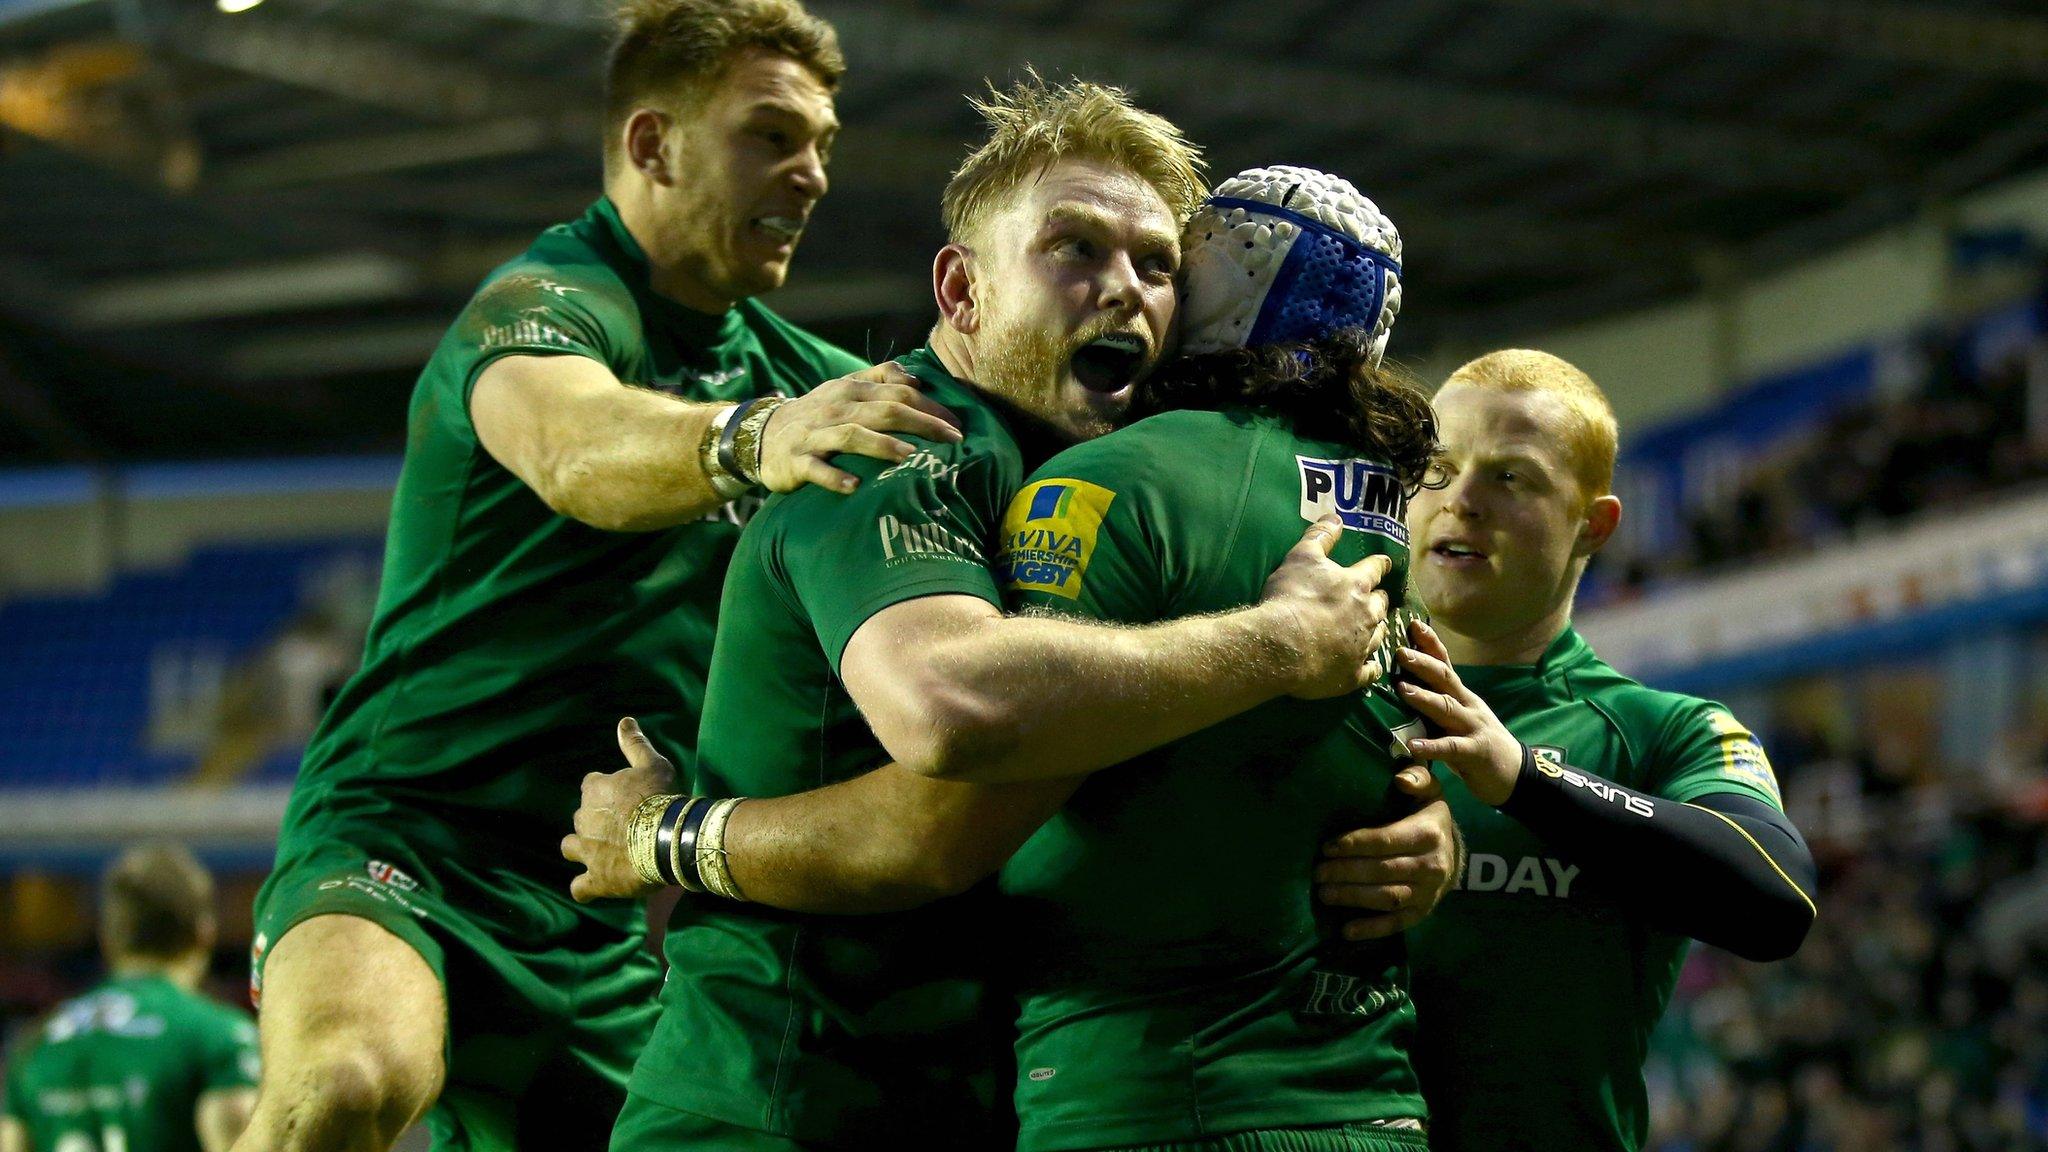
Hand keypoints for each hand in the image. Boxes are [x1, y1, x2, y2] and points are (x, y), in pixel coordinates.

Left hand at [562, 717, 676, 902]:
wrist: (669, 839)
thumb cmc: (662, 797)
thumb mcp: (653, 764)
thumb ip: (634, 743)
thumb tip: (624, 720)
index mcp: (594, 790)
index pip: (591, 785)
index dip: (608, 791)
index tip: (627, 797)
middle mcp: (583, 820)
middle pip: (582, 817)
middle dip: (596, 820)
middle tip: (624, 825)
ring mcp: (587, 851)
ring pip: (571, 848)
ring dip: (582, 849)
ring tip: (603, 853)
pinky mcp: (596, 879)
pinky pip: (580, 888)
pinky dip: (586, 887)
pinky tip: (595, 885)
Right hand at [757, 362, 962, 493]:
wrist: (760, 435)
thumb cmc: (816, 414)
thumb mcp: (844, 388)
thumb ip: (880, 378)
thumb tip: (918, 380)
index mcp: (851, 389)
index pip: (898, 393)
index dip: (930, 407)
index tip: (958, 425)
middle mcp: (835, 407)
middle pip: (884, 411)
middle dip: (922, 424)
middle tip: (953, 440)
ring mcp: (815, 435)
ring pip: (852, 435)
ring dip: (882, 446)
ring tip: (910, 456)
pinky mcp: (796, 461)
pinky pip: (816, 469)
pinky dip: (835, 477)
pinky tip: (854, 487)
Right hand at [1258, 516, 1391, 699]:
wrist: (1281, 645)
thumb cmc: (1290, 597)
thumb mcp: (1301, 557)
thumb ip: (1320, 536)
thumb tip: (1336, 516)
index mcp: (1356, 585)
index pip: (1375, 569)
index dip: (1379, 565)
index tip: (1384, 563)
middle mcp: (1366, 615)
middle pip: (1382, 605)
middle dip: (1380, 600)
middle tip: (1376, 599)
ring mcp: (1362, 647)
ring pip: (1380, 636)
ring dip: (1377, 631)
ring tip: (1372, 630)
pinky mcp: (1353, 674)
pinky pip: (1371, 671)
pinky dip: (1371, 667)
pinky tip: (1369, 666)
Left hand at [1315, 766, 1460, 938]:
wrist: (1452, 852)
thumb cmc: (1428, 817)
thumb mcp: (1428, 791)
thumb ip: (1416, 778)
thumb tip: (1401, 779)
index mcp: (1428, 833)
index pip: (1385, 840)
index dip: (1354, 844)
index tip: (1327, 847)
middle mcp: (1431, 865)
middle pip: (1382, 870)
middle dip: (1346, 872)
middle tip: (1317, 872)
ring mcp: (1428, 892)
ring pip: (1387, 898)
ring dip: (1353, 897)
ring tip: (1324, 894)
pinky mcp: (1423, 912)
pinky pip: (1397, 923)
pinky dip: (1372, 929)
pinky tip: (1347, 931)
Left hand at [1393, 618, 1522, 805]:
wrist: (1515, 774)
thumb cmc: (1478, 741)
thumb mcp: (1458, 715)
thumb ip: (1437, 699)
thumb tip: (1405, 680)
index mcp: (1462, 695)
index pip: (1445, 664)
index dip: (1430, 644)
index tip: (1412, 623)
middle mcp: (1468, 706)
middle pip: (1445, 679)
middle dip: (1423, 663)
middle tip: (1400, 651)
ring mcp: (1473, 728)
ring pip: (1447, 708)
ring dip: (1425, 698)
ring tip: (1402, 689)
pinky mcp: (1474, 753)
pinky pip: (1451, 748)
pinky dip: (1432, 746)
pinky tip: (1413, 746)